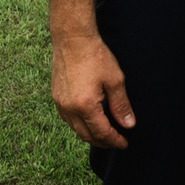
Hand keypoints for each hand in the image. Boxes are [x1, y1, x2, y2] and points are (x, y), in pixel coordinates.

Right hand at [51, 33, 134, 148]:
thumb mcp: (115, 80)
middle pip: (86, 135)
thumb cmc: (95, 56)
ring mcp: (59, 104)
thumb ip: (121, 105)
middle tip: (117, 142)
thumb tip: (128, 125)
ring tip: (105, 134)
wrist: (72, 39)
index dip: (114, 140)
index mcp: (84, 106)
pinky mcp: (56, 97)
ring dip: (90, 135)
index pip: (101, 132)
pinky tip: (90, 121)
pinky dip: (80, 125)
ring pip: (75, 129)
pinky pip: (68, 119)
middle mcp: (68, 109)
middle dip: (103, 142)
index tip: (124, 144)